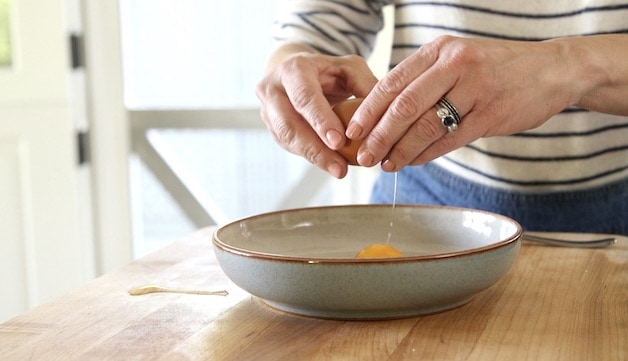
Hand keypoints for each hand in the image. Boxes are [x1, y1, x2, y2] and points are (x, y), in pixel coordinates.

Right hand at [256, 45, 378, 177]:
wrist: (297, 75)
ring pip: (287, 139)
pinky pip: (290, 146)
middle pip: (290, 124)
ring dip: (314, 158)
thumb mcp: (349, 68)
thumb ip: (365, 84)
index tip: (339, 141)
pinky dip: (311, 157)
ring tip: (339, 170)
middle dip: (315, 148)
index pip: (304, 97)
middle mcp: (273, 89)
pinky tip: (329, 164)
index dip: (320, 120)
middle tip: (340, 167)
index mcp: (293, 69)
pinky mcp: (272, 128)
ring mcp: (268, 110)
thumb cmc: (327, 72)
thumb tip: (381, 112)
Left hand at [346, 35, 596, 171]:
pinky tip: (412, 162)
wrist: (553, 70)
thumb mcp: (458, 61)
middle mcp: (455, 64)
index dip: (368, 110)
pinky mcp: (492, 114)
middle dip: (378, 134)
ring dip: (400, 150)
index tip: (351, 131)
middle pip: (404, 105)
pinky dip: (427, 154)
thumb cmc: (496, 70)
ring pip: (425, 125)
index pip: (392, 82)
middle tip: (363, 155)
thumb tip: (384, 115)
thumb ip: (425, 82)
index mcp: (440, 50)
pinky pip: (450, 140)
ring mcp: (475, 88)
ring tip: (385, 164)